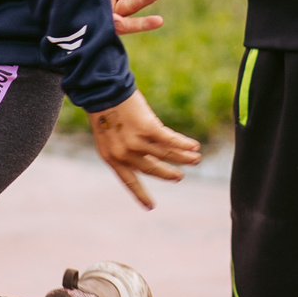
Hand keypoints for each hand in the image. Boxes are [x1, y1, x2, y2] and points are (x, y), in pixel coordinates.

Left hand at [87, 92, 201, 209]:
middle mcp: (124, 154)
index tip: (150, 207)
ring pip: (165, 154)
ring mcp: (136, 142)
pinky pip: (170, 140)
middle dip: (168, 174)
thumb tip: (149, 156)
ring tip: (195, 159)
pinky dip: (184, 144)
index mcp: (111, 158)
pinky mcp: (148, 129)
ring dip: (183, 157)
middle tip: (179, 177)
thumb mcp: (108, 134)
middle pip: (152, 169)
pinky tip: (194, 146)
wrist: (102, 89)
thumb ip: (125, 148)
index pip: (129, 181)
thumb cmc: (104, 109)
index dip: (140, 194)